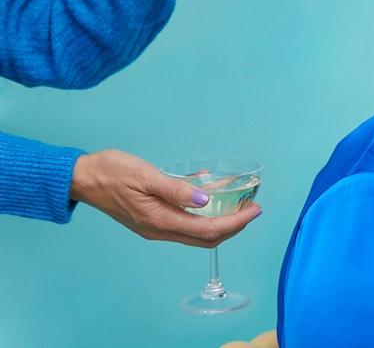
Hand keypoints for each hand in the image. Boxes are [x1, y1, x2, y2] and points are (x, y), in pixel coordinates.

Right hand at [69, 150, 260, 247]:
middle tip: (252, 207)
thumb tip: (205, 199)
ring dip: (221, 221)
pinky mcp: (152, 220)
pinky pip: (185, 223)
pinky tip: (211, 194)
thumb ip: (176, 189)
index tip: (255, 210)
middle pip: (207, 237)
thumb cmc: (111, 172)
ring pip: (197, 232)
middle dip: (234, 225)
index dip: (236, 222)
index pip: (208, 230)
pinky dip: (203, 213)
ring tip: (238, 202)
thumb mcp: (145, 175)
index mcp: (160, 221)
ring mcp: (156, 227)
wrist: (81, 178)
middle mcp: (160, 230)